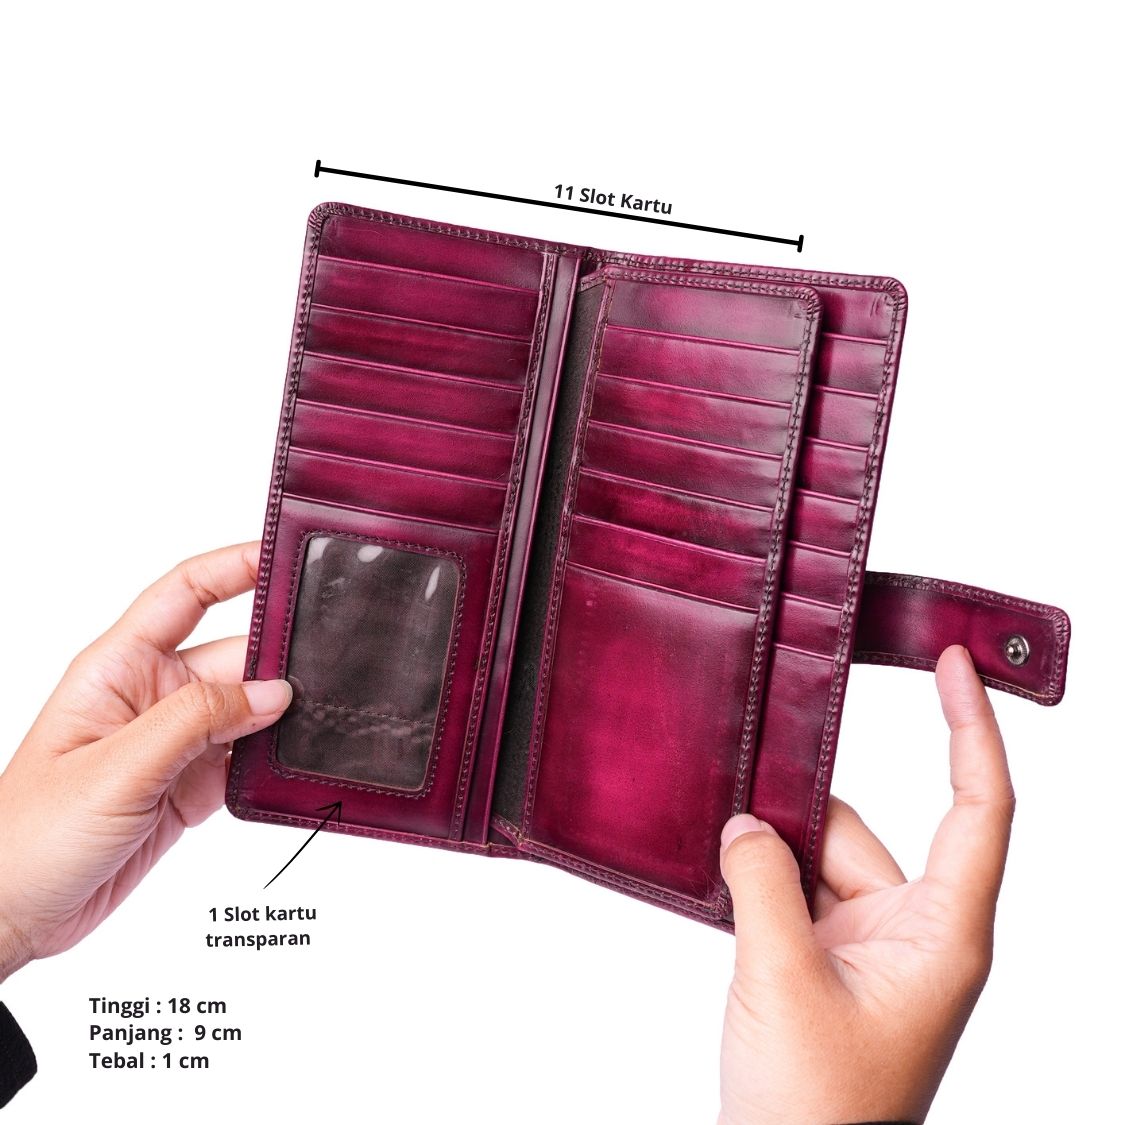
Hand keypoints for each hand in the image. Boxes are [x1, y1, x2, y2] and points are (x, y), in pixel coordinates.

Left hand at [0, 543, 291, 981]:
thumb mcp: (116, 768)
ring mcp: (173, 742)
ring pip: (248, 709)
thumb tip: (273, 693)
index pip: (186, 594)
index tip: (285, 557)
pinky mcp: (189, 785)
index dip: (235, 567)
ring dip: (283, 714)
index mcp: (119, 668)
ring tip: (328, 714)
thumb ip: (197, 722)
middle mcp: (151, 696)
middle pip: (233, 655)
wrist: (10, 916)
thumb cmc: (27, 837)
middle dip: (280, 657)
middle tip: (333, 660)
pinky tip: (299, 762)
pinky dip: (275, 761)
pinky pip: (247, 758)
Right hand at [718, 645, 1012, 1124]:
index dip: (971, 728)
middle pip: (865, 830)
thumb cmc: (818, 1112)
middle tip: (739, 806)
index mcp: (944, 935)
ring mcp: (872, 946)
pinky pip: (800, 888)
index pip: (979, 808)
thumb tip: (745, 824)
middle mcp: (917, 932)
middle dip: (799, 818)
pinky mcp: (833, 958)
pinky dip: (764, 878)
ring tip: (725, 865)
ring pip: (822, 856)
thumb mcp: (783, 979)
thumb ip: (764, 883)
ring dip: (772, 852)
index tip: (956, 665)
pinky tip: (727, 881)